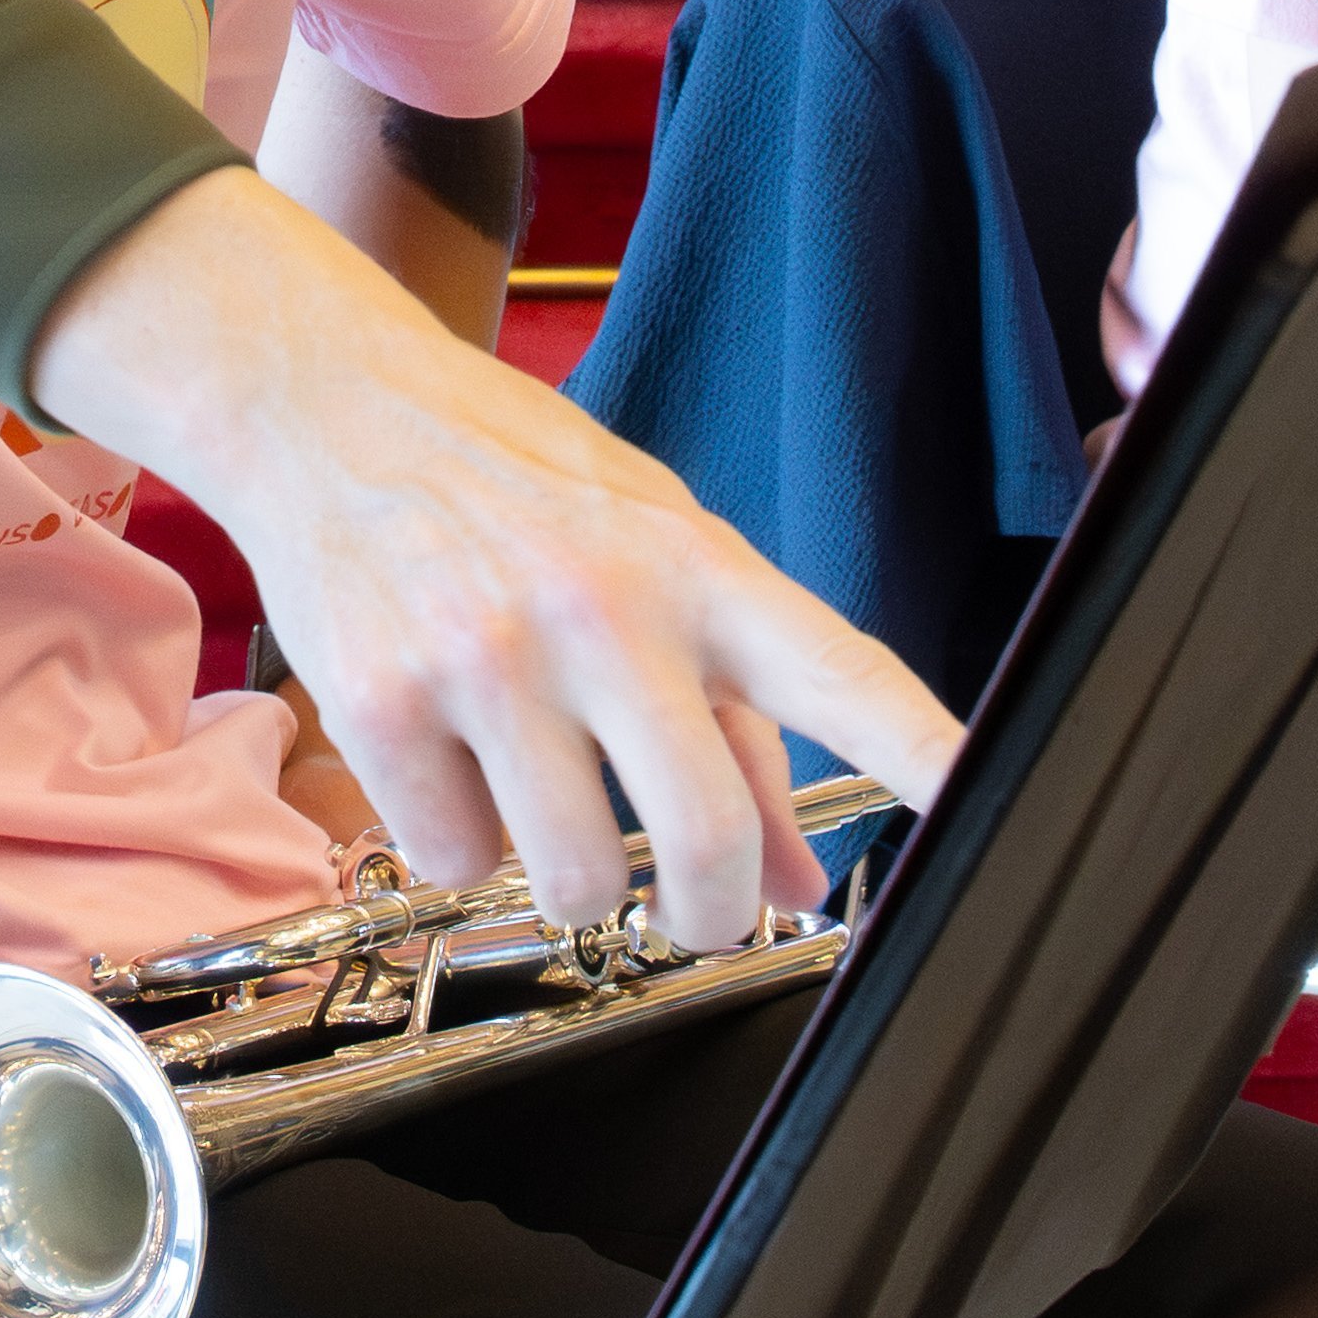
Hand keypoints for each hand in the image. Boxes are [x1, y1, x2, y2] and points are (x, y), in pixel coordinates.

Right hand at [32, 173, 956, 944]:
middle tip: (688, 916)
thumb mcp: (644, 551)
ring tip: (535, 794)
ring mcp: (486, 653)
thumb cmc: (508, 478)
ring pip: (570, 879)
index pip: (839, 672)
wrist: (324, 400)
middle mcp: (601, 605)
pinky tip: (443, 753)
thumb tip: (802, 882)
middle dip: (703, 917)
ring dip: (562, 879)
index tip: (993, 811)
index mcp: (694, 564)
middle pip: (700, 838)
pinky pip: (450, 858)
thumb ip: (737, 723)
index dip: (924, 754)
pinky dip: (452, 839)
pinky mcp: (379, 696)